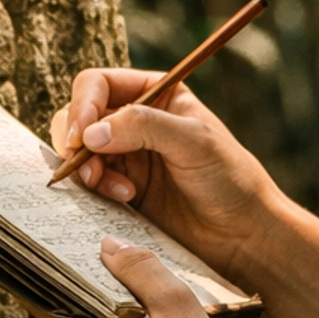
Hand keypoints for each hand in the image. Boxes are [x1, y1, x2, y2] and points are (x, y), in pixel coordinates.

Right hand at [49, 66, 279, 282]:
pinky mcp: (121, 189)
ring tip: (118, 191)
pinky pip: (89, 183)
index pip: (98, 85)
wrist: (242, 233)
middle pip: (79, 116)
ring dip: (87, 170)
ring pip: (78, 152)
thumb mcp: (194, 141)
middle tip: (87, 170)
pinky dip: (95, 191)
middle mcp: (135, 120)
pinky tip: (125, 199)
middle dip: (76, 142)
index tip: (81, 138)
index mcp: (155, 93)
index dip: (82, 107)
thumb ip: (144, 127)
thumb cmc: (231, 178)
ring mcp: (126, 156)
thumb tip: (91, 133)